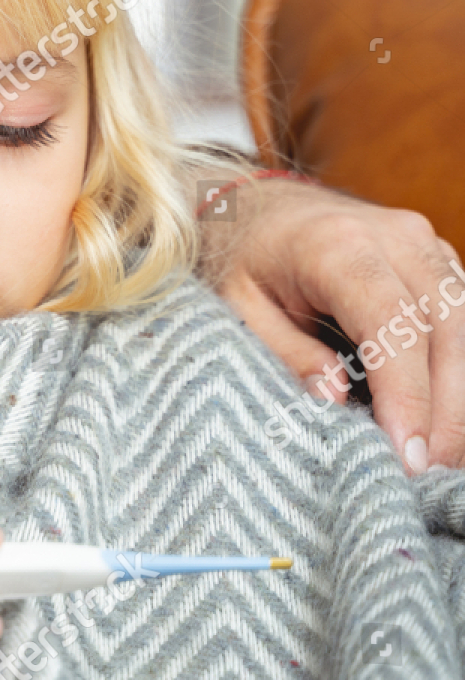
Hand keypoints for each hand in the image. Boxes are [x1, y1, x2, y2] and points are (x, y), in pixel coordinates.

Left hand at [203, 179, 464, 470]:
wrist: (255, 208)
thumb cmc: (240, 261)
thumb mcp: (237, 308)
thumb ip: (286, 352)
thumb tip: (336, 400)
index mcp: (338, 246)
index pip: (393, 324)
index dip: (408, 393)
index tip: (408, 453)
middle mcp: (396, 237)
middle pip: (447, 327)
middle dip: (446, 407)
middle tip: (431, 471)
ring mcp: (426, 245)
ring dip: (462, 395)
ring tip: (444, 457)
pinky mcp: (438, 261)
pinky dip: (461, 369)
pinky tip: (447, 418)